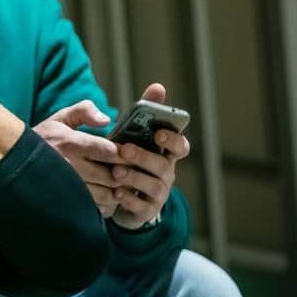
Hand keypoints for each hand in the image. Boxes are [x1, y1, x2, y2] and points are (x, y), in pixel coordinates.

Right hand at [34, 100, 121, 216]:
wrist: (12, 161)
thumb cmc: (42, 138)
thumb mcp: (59, 118)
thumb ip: (84, 111)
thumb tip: (106, 120)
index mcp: (71, 143)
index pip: (110, 151)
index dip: (125, 153)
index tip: (130, 153)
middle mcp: (69, 166)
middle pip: (111, 174)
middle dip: (125, 173)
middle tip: (132, 171)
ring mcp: (67, 186)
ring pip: (105, 193)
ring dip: (116, 190)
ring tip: (120, 184)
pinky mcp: (65, 201)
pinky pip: (94, 206)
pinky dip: (104, 203)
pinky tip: (105, 195)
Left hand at [110, 83, 189, 229]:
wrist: (115, 191)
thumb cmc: (126, 154)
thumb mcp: (132, 131)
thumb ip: (146, 109)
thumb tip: (158, 86)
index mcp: (165, 153)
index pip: (181, 146)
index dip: (174, 140)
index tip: (159, 133)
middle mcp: (166, 173)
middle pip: (164, 166)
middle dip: (145, 157)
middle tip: (124, 149)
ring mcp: (158, 193)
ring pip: (153, 186)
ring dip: (134, 177)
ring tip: (115, 171)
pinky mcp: (145, 210)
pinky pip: (140, 206)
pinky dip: (128, 198)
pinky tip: (115, 192)